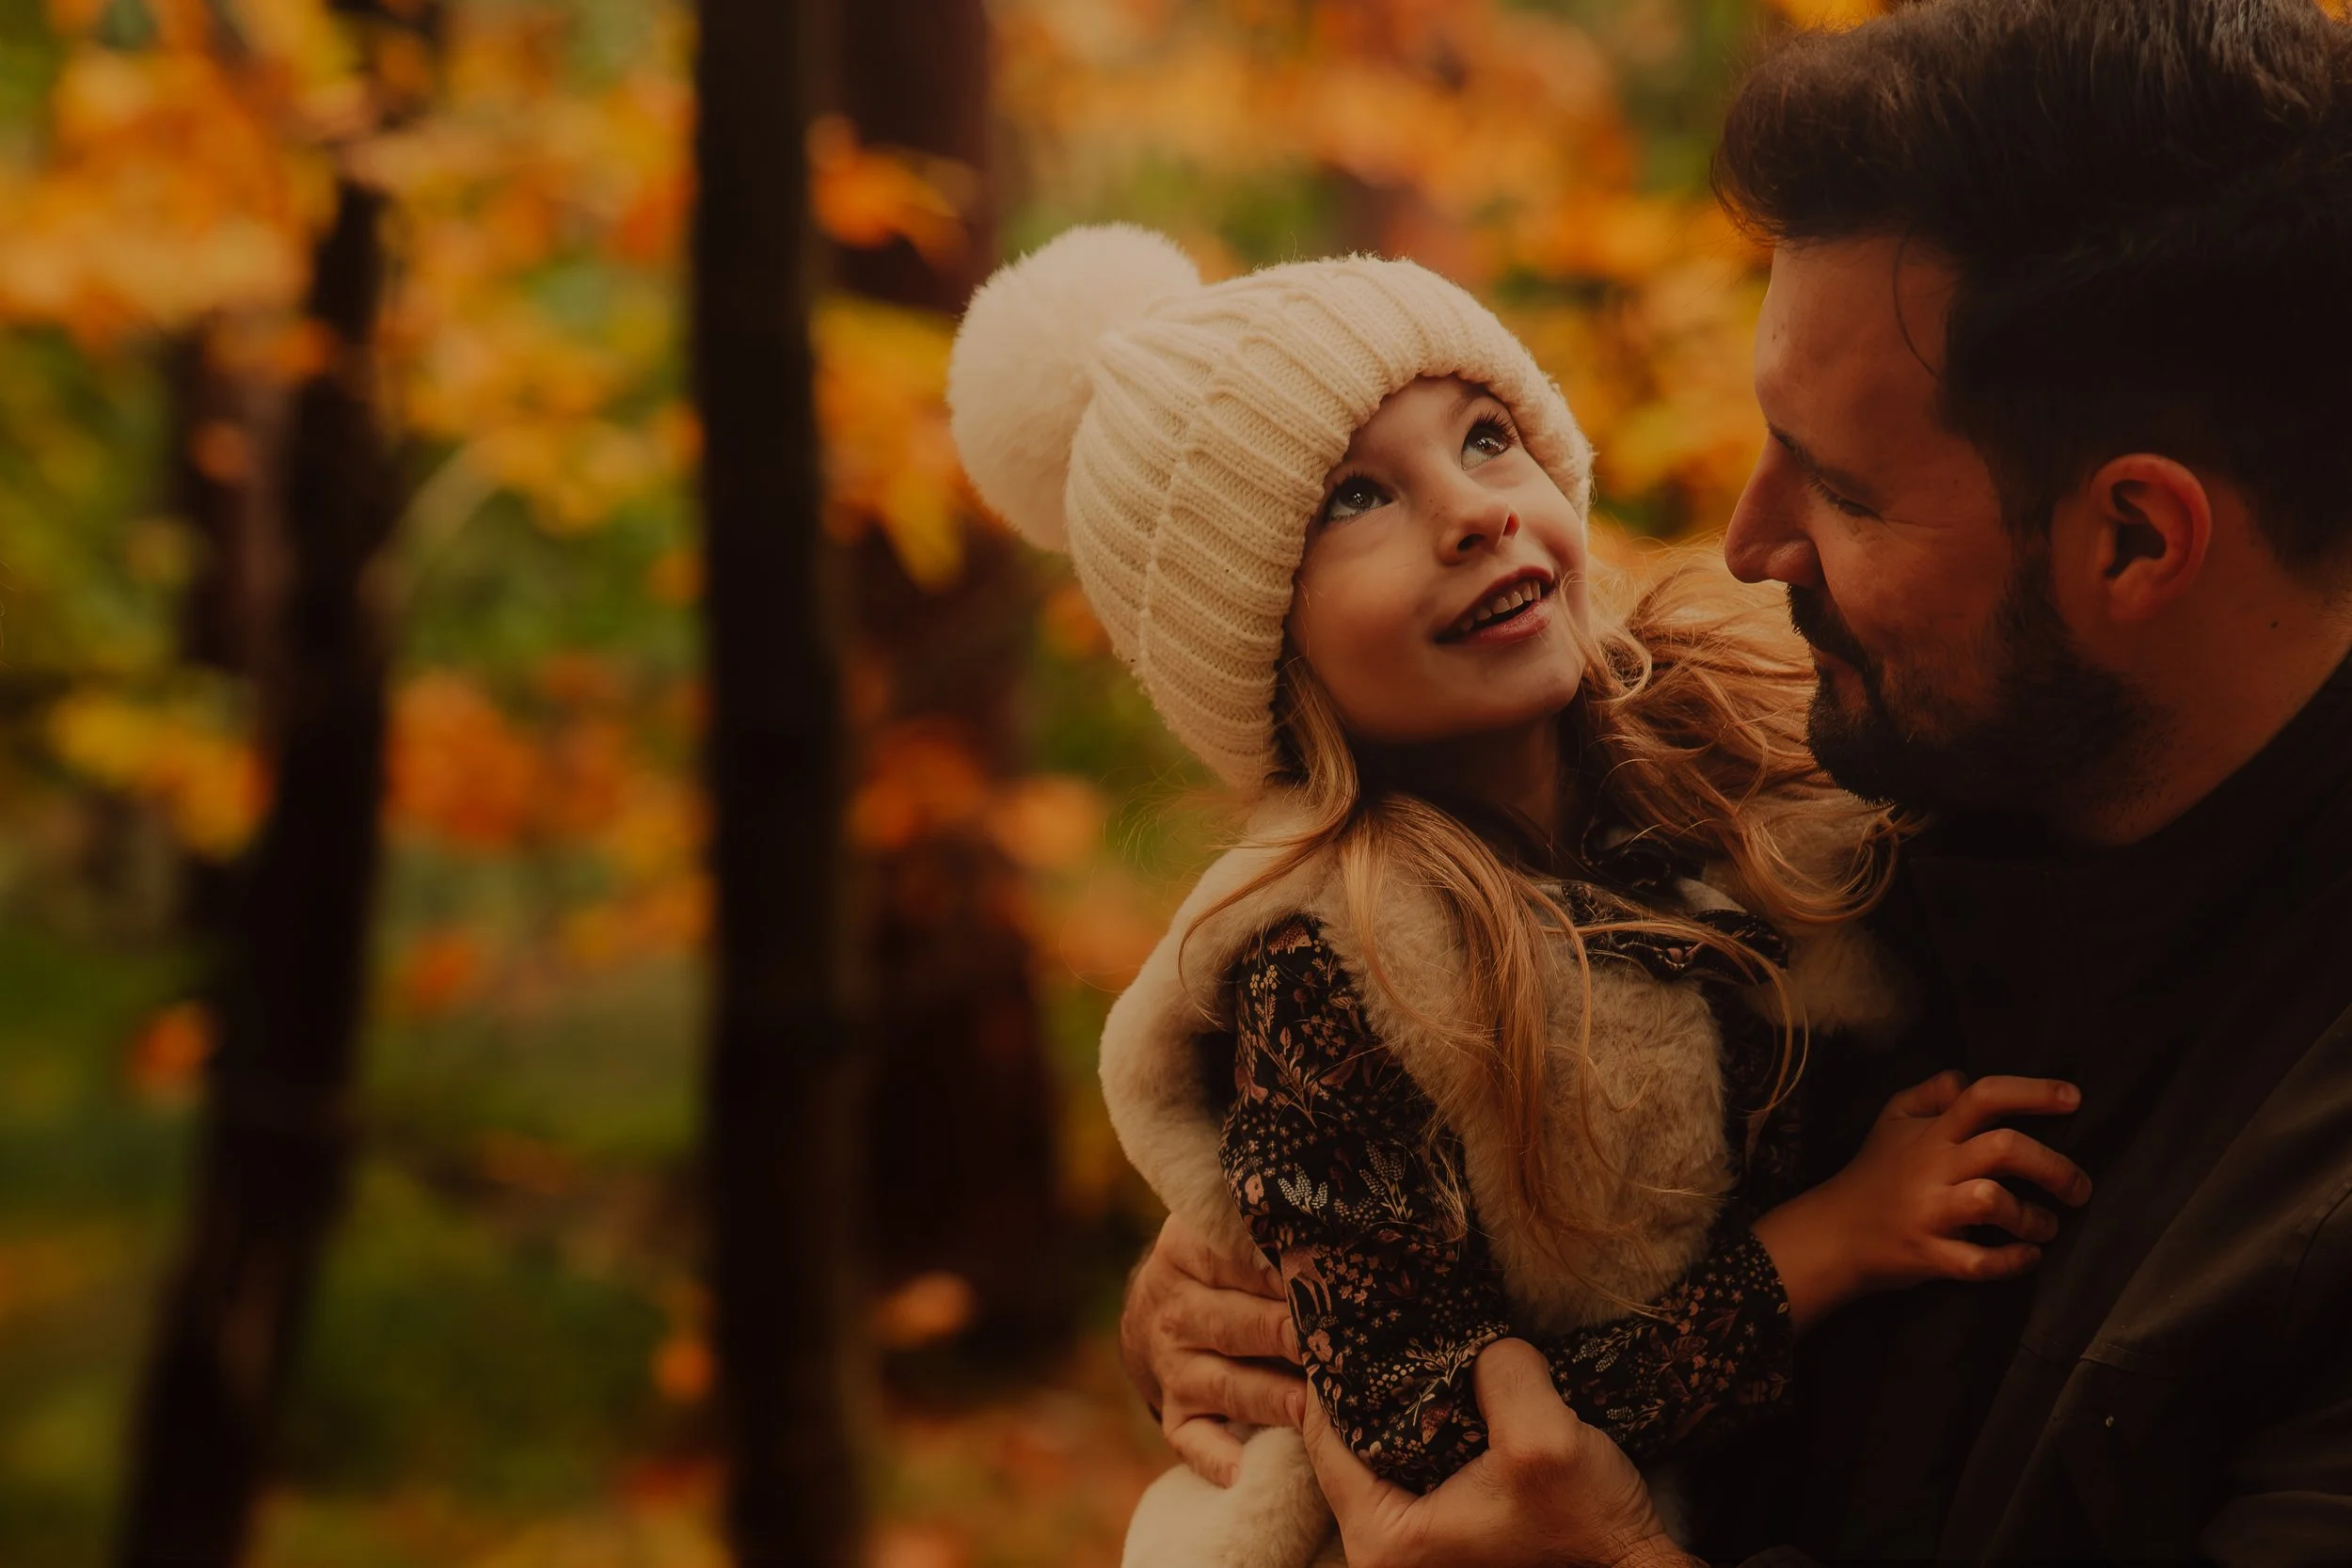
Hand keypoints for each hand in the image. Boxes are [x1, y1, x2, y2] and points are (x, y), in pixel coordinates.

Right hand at [1119, 1213, 1305, 1483]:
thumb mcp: (1227, 1227)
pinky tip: (1243, 1471)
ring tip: (1309, 1407)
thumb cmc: (1227, 1262)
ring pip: (1224, 1384)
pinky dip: (1216, 1457)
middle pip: (1234, 1324)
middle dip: (1283, 1335)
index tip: (1324, 1280)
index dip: (1280, 1271)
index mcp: (1184, 1252)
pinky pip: (1193, 1441)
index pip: (1231, 1259)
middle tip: (1329, 1344)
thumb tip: (1340, 1221)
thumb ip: (1268, 1223)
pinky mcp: (1176, 1415)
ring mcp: (1172, 1367)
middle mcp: (1174, 1311)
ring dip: (1268, 1397)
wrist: (1163, 1309)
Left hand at [1302, 1339, 1696, 1567]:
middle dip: (1370, 1382)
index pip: (1323, 1433)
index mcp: (1384, 1537)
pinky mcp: (1447, 1532)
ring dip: (1405, 1403)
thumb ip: (1502, 1373)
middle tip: (1390, 1322)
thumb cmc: (1589, 1532)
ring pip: (1384, 1451)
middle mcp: (1385, 1550)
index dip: (1334, 1369)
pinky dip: (1430, 1426)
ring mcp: (1416, 1545)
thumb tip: (1483, 1343)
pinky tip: (1457, 1388)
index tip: (1354, 1314)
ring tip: (1427, 1347)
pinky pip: (1415, 1466)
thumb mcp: (1544, 1439)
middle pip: (1348, 1442)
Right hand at [1755, 1070, 2093, 1328]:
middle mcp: (1934, 1168)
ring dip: (2033, 1217)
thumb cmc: (1873, 1173)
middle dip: (2054, 1166)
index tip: (2073, 1099)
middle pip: (2004, 1149)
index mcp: (1931, 1133)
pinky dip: (2012, 1261)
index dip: (2032, 1093)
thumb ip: (1929, 1094)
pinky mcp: (1930, 1255)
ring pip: (1992, 1202)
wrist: (1833, 1233)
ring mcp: (1931, 1213)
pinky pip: (1978, 1261)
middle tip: (2079, 1188)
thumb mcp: (1891, 1120)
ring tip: (2046, 1225)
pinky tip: (2027, 1256)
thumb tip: (1965, 1079)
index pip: (1983, 1097)